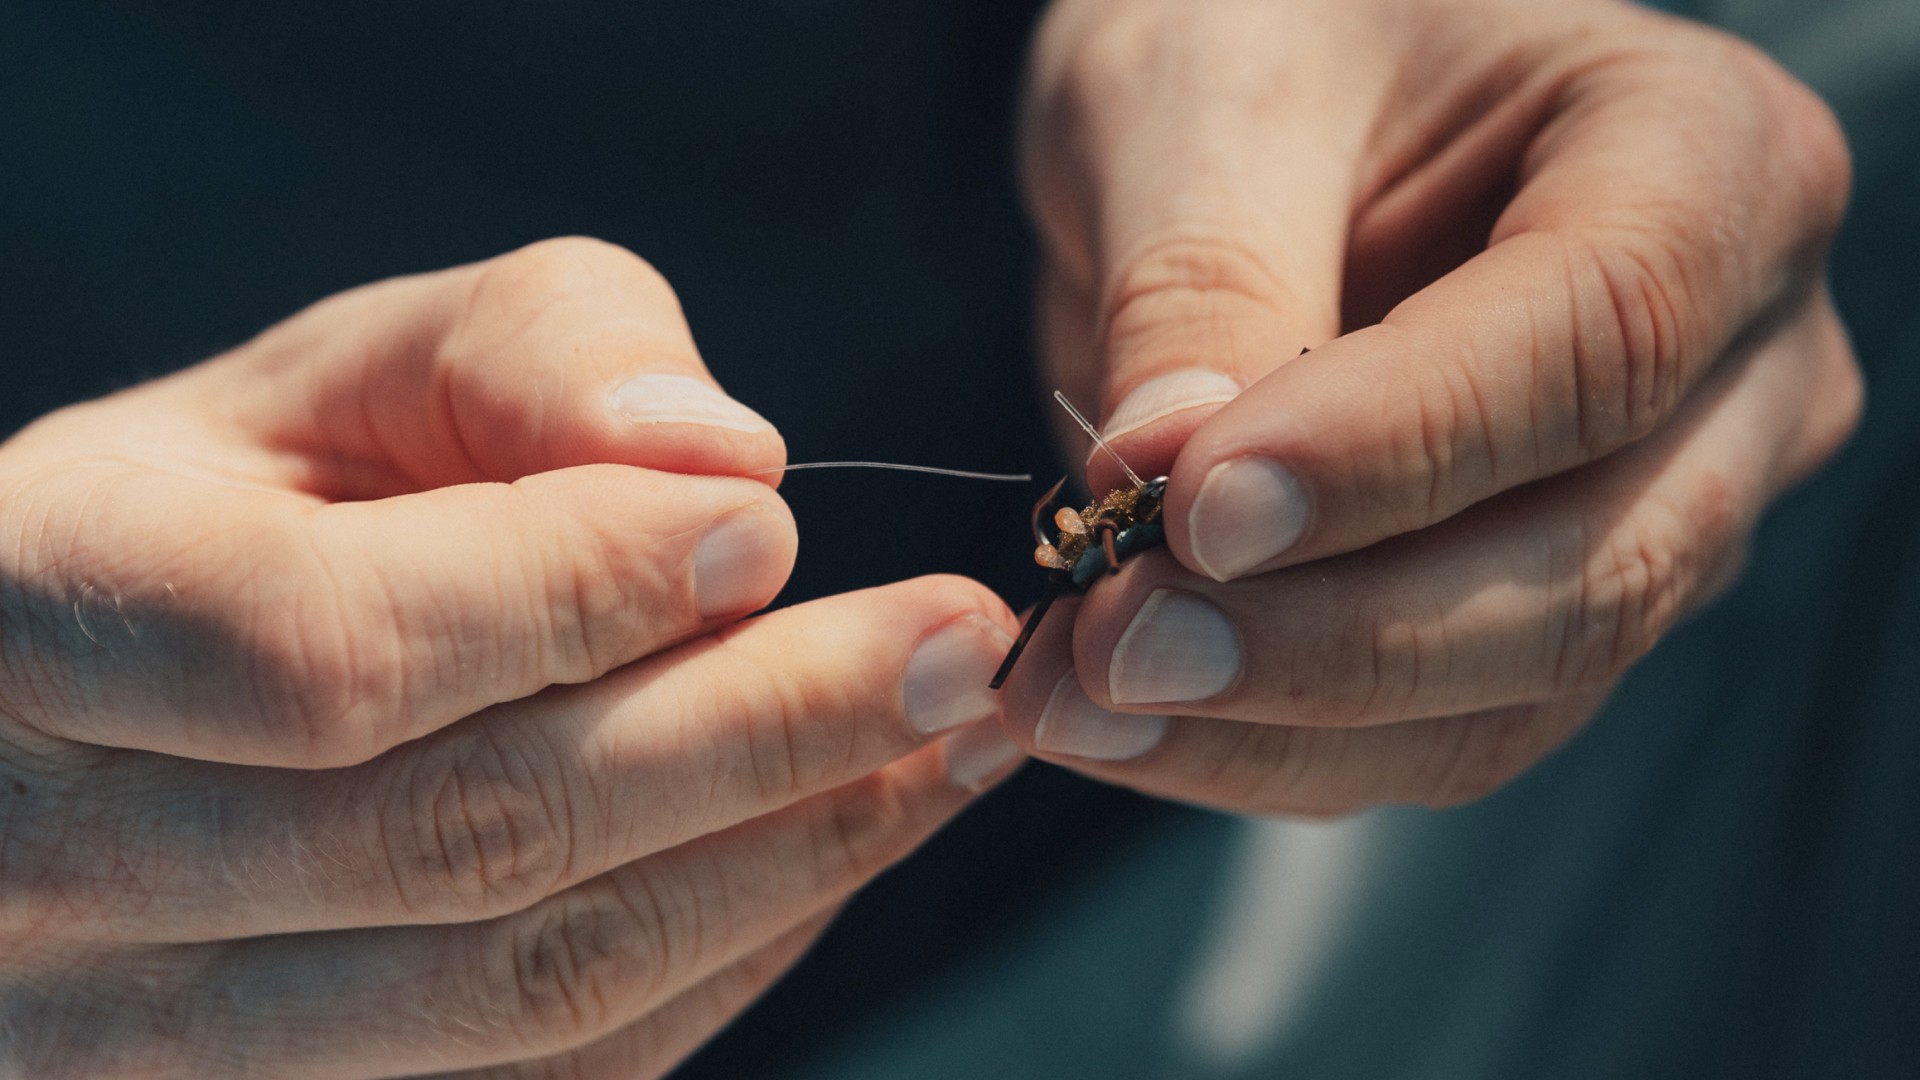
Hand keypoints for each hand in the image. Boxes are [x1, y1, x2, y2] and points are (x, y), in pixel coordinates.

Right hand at [0, 238, 1022, 1076]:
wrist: (107, 704)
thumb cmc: (234, 507)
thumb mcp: (333, 379)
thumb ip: (518, 361)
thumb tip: (721, 458)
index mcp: (36, 622)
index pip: (323, 650)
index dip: (572, 591)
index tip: (769, 528)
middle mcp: (58, 871)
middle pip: (463, 842)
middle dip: (757, 736)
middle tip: (958, 648)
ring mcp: (154, 1040)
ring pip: (522, 993)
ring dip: (784, 860)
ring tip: (950, 746)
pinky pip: (547, 1079)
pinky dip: (726, 959)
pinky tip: (838, 845)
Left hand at [1002, 0, 1858, 812]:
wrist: (1259, 103)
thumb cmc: (1262, 33)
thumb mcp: (1206, 96)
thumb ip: (1204, 280)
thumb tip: (1168, 495)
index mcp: (1708, 160)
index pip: (1599, 335)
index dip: (1396, 449)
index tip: (1191, 509)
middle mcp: (1734, 360)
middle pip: (1591, 564)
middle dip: (1331, 638)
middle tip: (1111, 648)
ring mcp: (1658, 504)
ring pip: (1512, 690)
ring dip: (1280, 726)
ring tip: (1077, 702)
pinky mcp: (1541, 608)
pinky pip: (1433, 732)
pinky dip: (1269, 747)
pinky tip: (1120, 718)